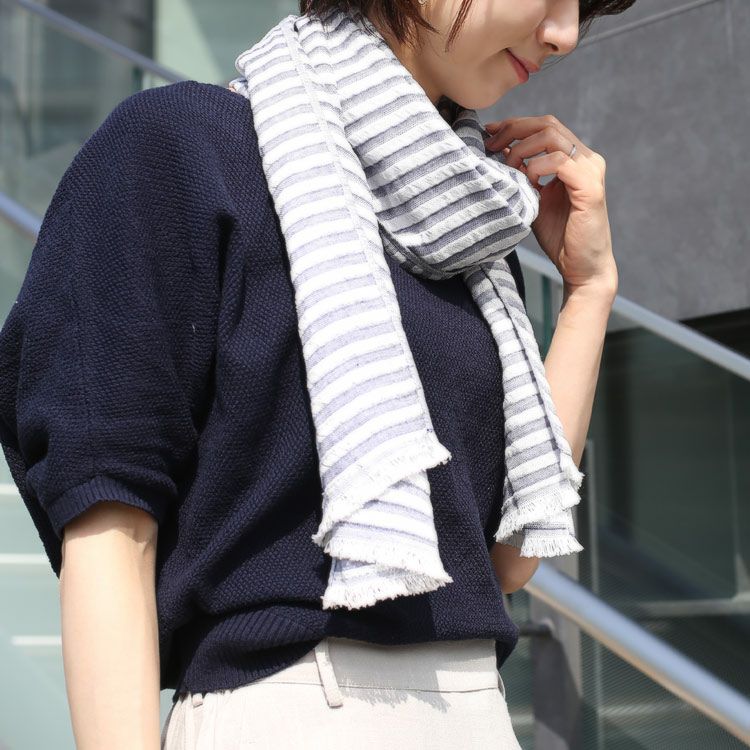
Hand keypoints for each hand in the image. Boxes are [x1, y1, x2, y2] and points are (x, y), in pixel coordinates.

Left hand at [484, 115, 617, 294]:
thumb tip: (499, 149)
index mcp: (575, 159)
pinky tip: (526, 183)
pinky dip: (535, 168)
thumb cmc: (559, 236)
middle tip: (489, 145)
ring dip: (521, 149)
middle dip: (513, 129)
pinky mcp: (590, 188)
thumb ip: (521, 173)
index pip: (545, 126)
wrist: (581, 267)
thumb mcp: (533, 198)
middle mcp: (587, 159)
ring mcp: (590, 171)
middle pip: (547, 124)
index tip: (488, 133)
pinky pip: (558, 162)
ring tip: (507, 169)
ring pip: (551, 136)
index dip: (514, 125)